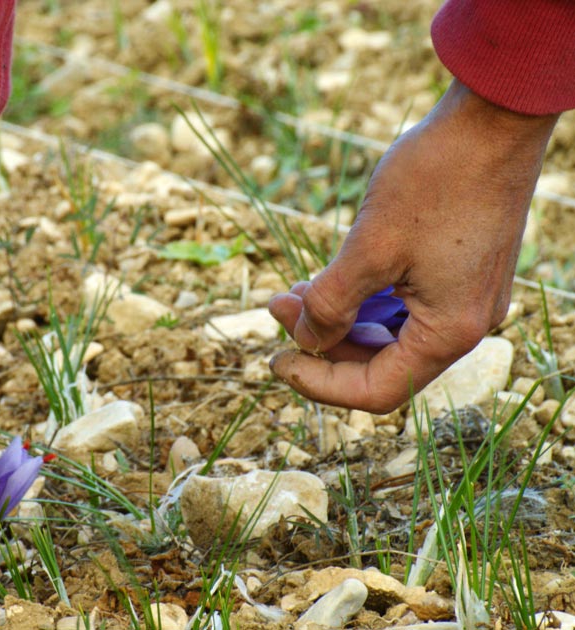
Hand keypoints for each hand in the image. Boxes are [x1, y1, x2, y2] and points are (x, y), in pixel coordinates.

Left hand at [268, 81, 558, 413]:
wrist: (493, 119)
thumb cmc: (437, 178)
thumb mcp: (369, 246)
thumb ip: (332, 304)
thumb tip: (306, 341)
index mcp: (449, 331)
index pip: (377, 390)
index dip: (319, 383)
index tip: (275, 359)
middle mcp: (464, 324)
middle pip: (382, 363)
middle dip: (323, 342)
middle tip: (279, 308)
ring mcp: (466, 298)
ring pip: (389, 333)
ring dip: (340, 318)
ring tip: (296, 290)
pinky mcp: (459, 273)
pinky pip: (405, 305)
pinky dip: (365, 297)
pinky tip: (330, 274)